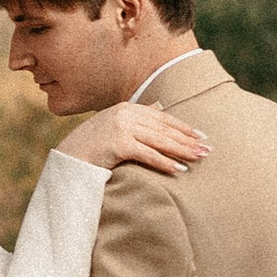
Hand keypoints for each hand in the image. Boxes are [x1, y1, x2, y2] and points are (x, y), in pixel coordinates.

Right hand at [59, 102, 209, 176]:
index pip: (162, 117)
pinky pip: (148, 154)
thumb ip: (137, 118)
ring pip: (159, 140)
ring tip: (199, 158)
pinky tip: (178, 169)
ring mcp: (121, 127)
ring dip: (182, 150)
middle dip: (187, 140)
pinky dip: (165, 162)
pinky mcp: (118, 143)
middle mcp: (125, 113)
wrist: (68, 160)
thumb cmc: (92, 147)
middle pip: (164, 129)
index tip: (201, 136)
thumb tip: (160, 106)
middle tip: (208, 150)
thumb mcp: (115, 126)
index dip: (183, 127)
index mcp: (127, 108)